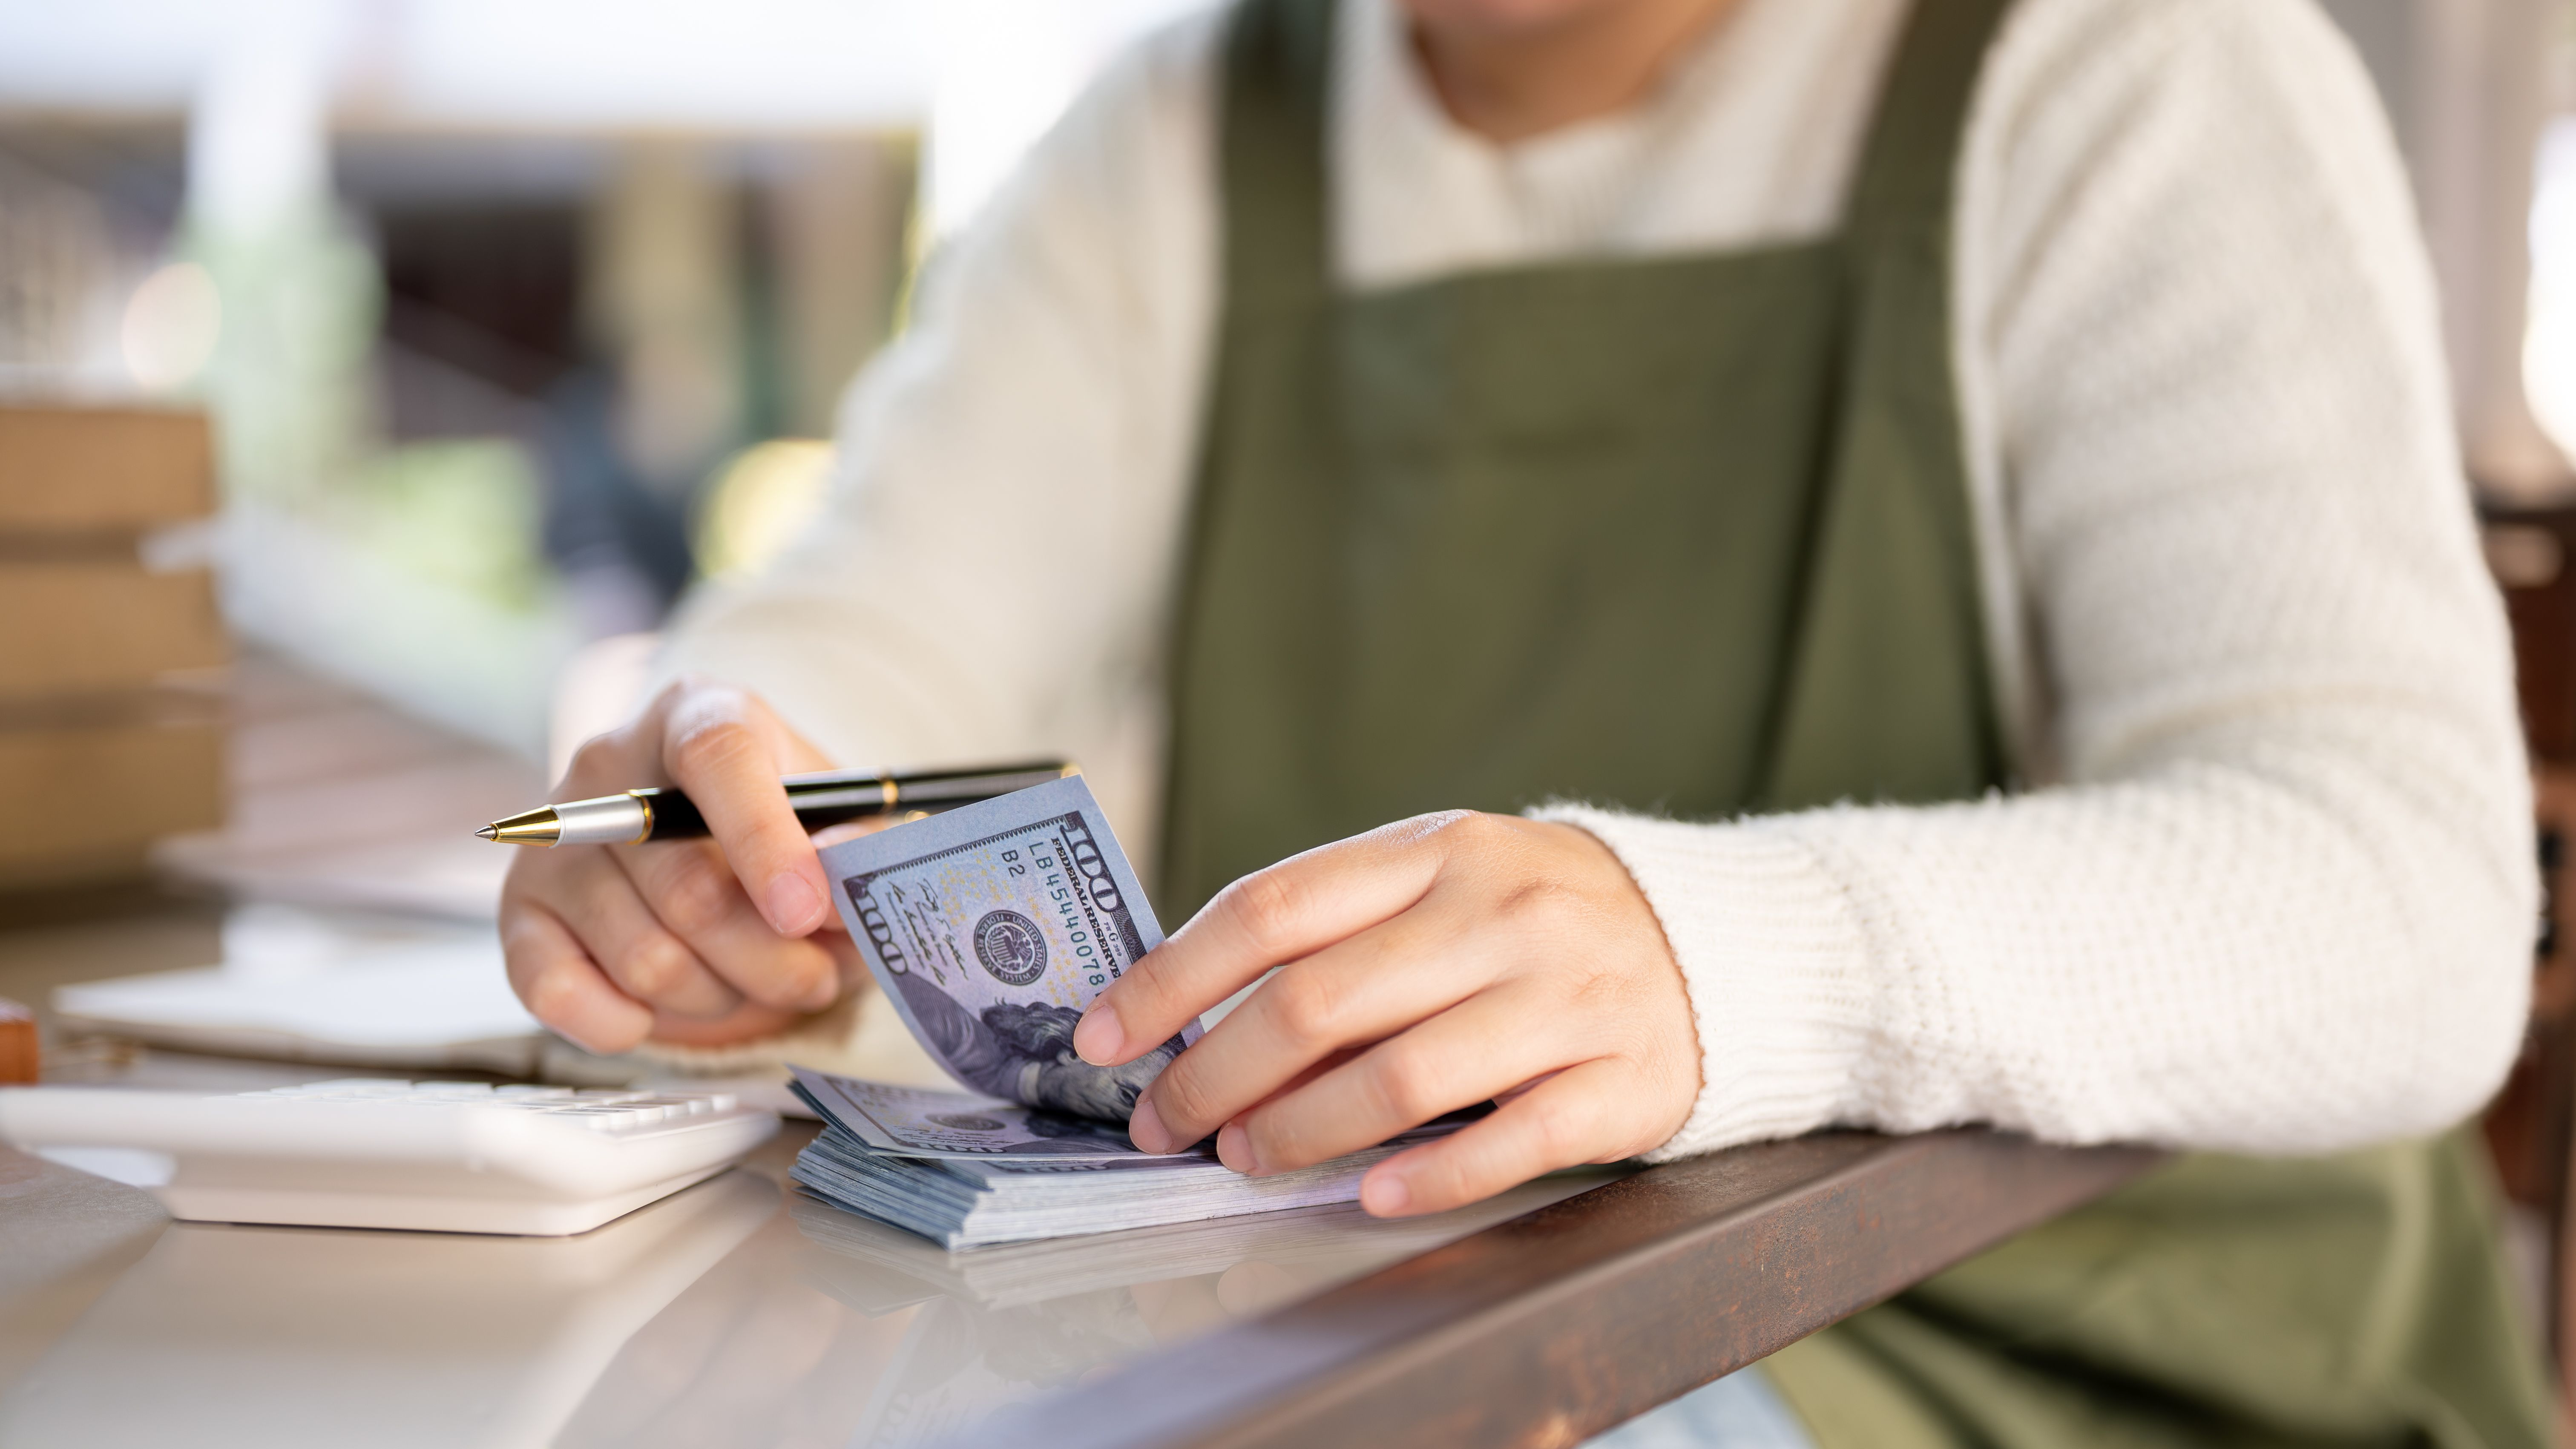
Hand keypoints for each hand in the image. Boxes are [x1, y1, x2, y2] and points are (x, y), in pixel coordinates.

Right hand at [500, 679, 865, 1052]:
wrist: (715, 848)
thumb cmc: (785, 831)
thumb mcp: (840, 821)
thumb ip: (855, 849)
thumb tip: (836, 891)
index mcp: (695, 714)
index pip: (718, 757)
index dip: (766, 840)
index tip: (809, 911)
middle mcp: (610, 767)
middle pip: (689, 889)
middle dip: (773, 958)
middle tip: (818, 975)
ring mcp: (556, 842)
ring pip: (646, 957)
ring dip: (723, 995)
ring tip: (758, 980)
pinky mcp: (520, 913)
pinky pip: (556, 992)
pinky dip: (624, 1023)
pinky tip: (668, 1007)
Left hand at [1071, 812, 1699, 1216]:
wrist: (1723, 942)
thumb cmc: (1540, 922)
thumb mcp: (1447, 883)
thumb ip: (1341, 930)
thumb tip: (1193, 1011)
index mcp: (1441, 851)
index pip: (1273, 907)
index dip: (1173, 977)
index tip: (1104, 1034)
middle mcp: (1502, 915)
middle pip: (1320, 1000)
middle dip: (1216, 1073)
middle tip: (1163, 1122)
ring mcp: (1567, 998)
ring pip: (1400, 1078)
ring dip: (1299, 1132)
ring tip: (1245, 1159)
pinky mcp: (1622, 1082)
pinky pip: (1508, 1141)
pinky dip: (1426, 1177)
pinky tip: (1366, 1195)